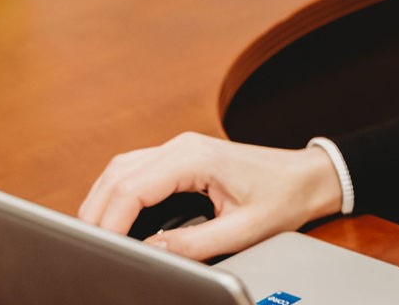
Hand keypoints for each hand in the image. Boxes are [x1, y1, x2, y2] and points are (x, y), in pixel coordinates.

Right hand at [78, 132, 344, 260]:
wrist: (308, 177)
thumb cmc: (283, 198)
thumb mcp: (243, 230)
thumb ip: (194, 244)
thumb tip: (150, 252)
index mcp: (195, 157)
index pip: (132, 188)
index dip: (109, 222)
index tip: (101, 250)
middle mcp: (181, 145)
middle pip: (117, 176)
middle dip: (97, 214)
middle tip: (90, 249)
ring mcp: (179, 148)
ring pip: (120, 170)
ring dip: (103, 202)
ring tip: (96, 238)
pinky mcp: (180, 157)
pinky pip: (135, 171)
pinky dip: (117, 194)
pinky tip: (115, 219)